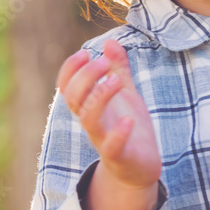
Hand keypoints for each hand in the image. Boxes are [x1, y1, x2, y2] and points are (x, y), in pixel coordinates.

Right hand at [56, 39, 160, 192]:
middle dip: (85, 77)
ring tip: (116, 80)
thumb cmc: (130, 128)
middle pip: (74, 99)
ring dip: (99, 97)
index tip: (85, 52)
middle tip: (103, 62)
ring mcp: (103, 139)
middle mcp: (92, 122)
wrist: (141, 167)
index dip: (70, 69)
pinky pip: (112, 147)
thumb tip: (111, 41)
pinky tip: (128, 120)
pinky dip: (118, 134)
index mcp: (90, 106)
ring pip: (88, 119)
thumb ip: (118, 69)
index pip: (67, 86)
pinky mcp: (119, 157)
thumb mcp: (126, 94)